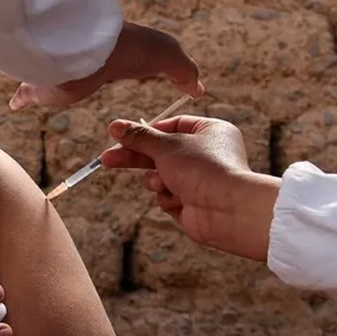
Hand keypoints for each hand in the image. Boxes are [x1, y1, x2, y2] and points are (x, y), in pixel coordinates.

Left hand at [10, 21, 202, 110]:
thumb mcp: (170, 58)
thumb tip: (198, 90)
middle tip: (67, 85)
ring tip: (38, 93)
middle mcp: (82, 63)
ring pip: (49, 80)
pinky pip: (25, 93)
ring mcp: (59, 74)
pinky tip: (16, 102)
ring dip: (45, 86)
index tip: (106, 76)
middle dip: (71, 78)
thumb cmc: (134, 49)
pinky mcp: (39, 88)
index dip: (110, 68)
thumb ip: (184, 72)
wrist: (94, 51)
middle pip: (76, 73)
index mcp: (111, 57)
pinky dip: (21, 98)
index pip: (109, 63)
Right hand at [99, 116, 281, 261]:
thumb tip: (115, 125)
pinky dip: (168, 198)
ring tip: (166, 184)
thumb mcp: (166, 146)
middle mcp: (207, 155)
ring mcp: (200, 180)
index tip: (122, 135)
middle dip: (136, 157)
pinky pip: (167, 196)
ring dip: (157, 181)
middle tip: (108, 158)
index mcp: (210, 132)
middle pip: (161, 152)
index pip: (172, 126)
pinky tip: (180, 200)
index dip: (148, 132)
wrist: (228, 210)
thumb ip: (139, 137)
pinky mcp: (193, 202)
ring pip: (160, 177)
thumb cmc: (204, 169)